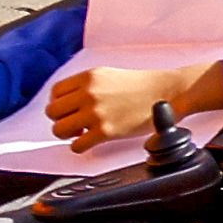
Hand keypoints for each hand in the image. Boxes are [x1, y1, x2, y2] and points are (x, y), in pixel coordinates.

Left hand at [49, 65, 181, 150]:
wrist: (169, 92)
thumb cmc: (143, 85)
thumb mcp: (109, 75)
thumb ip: (86, 86)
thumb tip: (65, 105)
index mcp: (90, 77)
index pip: (55, 93)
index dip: (60, 104)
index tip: (69, 110)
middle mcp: (89, 93)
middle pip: (52, 112)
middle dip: (62, 119)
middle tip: (77, 122)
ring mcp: (96, 112)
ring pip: (58, 130)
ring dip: (69, 134)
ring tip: (84, 132)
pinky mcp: (105, 131)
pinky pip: (76, 146)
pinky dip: (80, 146)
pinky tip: (93, 140)